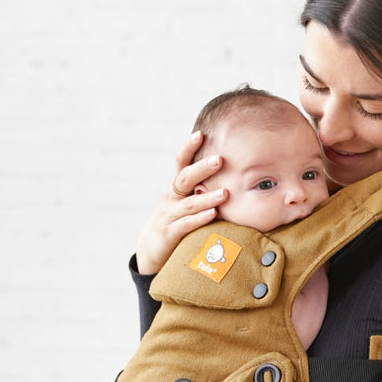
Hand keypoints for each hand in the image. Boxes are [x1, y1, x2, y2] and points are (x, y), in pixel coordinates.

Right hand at [134, 131, 227, 274]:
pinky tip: (213, 214)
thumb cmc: (176, 218)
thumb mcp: (185, 199)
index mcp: (176, 186)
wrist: (152, 247)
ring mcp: (169, 215)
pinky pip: (186, 225)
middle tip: (220, 159)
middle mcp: (171, 197)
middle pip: (185, 179)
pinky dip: (199, 219)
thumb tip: (229, 169)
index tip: (200, 134)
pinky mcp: (170, 233)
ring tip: (225, 193)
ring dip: (207, 198)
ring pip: (189, 204)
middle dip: (201, 169)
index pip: (180, 162)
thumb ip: (200, 185)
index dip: (188, 148)